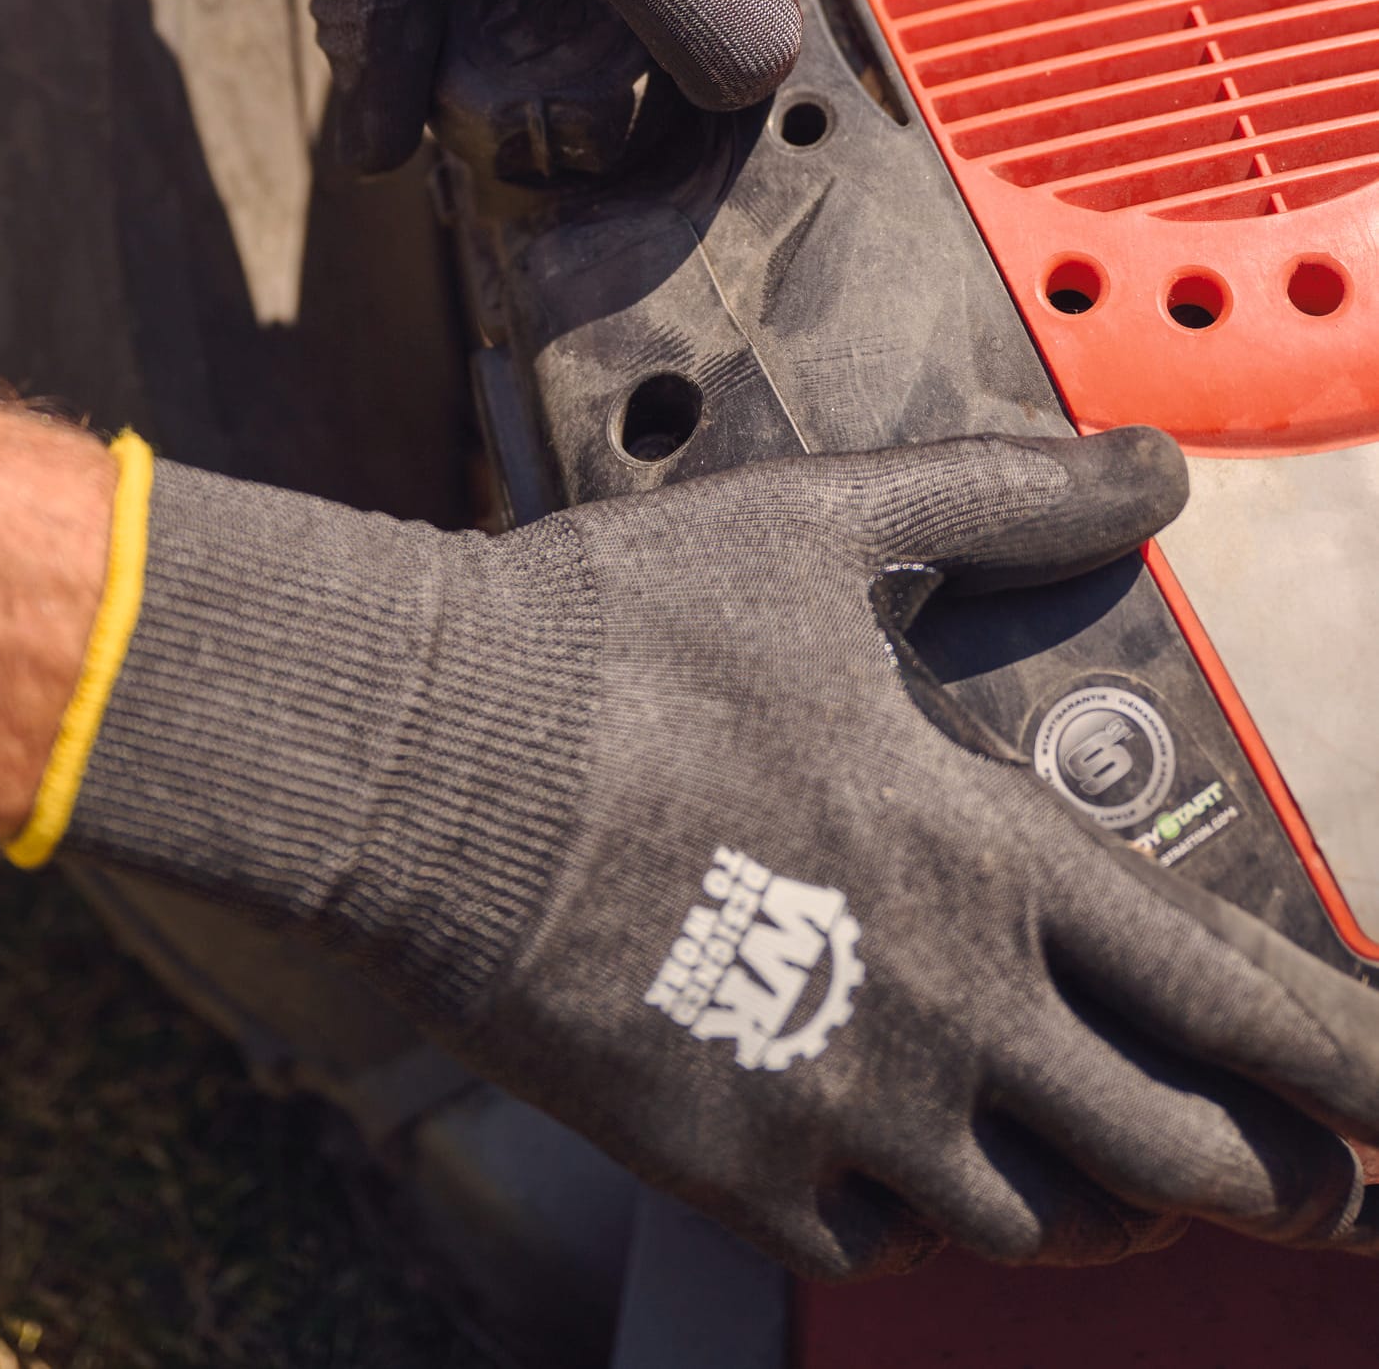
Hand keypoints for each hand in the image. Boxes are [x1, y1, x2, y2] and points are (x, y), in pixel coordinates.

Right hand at [66, 429, 1378, 1272]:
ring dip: (1102, 1209)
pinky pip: (868, 1246)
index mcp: (983, 856)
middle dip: (1274, 1180)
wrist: (427, 760)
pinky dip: (914, 1222)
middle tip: (1321, 1189)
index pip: (1226, 996)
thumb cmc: (617, 636)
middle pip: (1170, 1157)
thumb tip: (1152, 467)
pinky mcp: (721, 1168)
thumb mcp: (822, 533)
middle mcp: (943, 1011)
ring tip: (1128, 1189)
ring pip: (1031, 1224)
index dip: (1344, 1061)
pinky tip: (910, 1176)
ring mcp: (834, 1107)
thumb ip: (1003, 502)